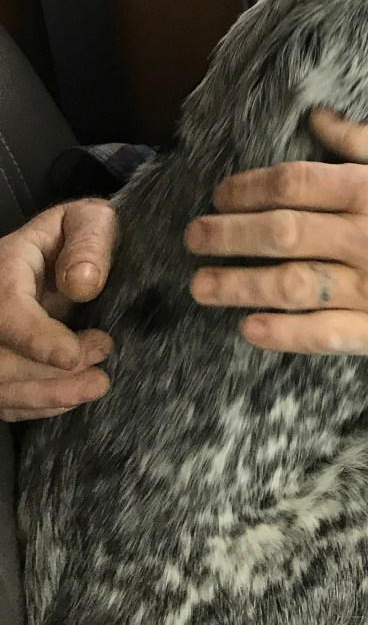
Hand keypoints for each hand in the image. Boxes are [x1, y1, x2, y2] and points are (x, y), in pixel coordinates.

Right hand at [0, 201, 116, 421]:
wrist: (61, 251)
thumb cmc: (77, 235)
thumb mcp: (90, 219)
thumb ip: (90, 241)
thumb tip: (83, 284)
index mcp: (2, 270)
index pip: (6, 312)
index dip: (36, 340)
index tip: (73, 357)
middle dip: (49, 374)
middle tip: (101, 366)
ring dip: (47, 395)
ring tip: (96, 385)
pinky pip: (3, 399)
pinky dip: (37, 405)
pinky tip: (71, 396)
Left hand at [185, 108, 367, 355]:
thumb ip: (362, 139)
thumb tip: (313, 118)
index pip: (295, 185)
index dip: (248, 188)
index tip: (220, 194)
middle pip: (282, 234)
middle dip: (227, 235)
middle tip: (193, 236)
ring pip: (291, 286)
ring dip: (237, 286)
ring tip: (201, 283)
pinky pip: (321, 334)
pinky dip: (280, 332)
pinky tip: (249, 327)